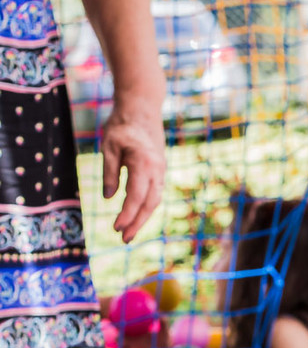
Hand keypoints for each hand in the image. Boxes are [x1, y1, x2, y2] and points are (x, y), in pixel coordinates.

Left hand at [101, 97, 165, 242]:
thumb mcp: (108, 146)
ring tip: (128, 233)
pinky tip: (136, 216)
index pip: (136, 196)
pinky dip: (146, 208)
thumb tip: (107, 198)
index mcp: (143, 163)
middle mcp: (156, 170)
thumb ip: (109, 172)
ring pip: (154, 201)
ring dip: (142, 218)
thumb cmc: (122, 124)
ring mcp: (160, 171)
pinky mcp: (159, 171)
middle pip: (149, 204)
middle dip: (136, 223)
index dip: (127, 214)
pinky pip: (155, 194)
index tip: (116, 228)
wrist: (142, 107)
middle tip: (124, 239)